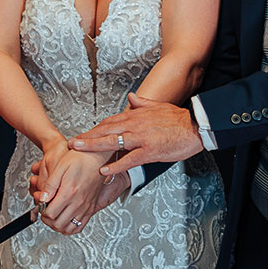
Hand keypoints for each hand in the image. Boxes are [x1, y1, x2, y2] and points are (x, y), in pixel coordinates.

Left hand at [31, 140, 111, 233]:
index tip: (40, 203)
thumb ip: (50, 184)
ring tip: (53, 216)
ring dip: (57, 225)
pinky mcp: (91, 209)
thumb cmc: (80, 159)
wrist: (98, 158)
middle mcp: (78, 203)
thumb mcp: (60, 166)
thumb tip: (42, 198)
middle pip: (57, 223)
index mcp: (69, 192)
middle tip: (44, 210)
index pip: (50, 213)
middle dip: (47, 219)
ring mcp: (85, 207)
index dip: (41, 210)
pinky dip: (69, 227)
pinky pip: (79, 227)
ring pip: (67, 229)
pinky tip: (64, 219)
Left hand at [69, 94, 203, 174]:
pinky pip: (129, 159)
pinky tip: (104, 171)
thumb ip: (141, 102)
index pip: (109, 121)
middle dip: (87, 136)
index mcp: (135, 115)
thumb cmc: (178, 118)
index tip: (84, 134)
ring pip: (112, 141)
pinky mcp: (149, 151)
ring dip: (93, 146)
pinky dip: (115, 165)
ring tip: (78, 150)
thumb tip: (131, 97)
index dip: (95, 128)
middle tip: (72, 143)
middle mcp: (134, 125)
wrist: (195, 126)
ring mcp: (141, 138)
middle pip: (105, 130)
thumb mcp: (157, 106)